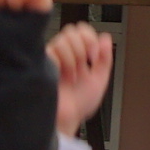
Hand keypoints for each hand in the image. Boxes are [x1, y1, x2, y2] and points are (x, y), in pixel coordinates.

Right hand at [46, 19, 115, 137]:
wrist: (69, 119)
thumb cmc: (79, 105)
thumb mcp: (100, 79)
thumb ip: (105, 58)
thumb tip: (105, 38)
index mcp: (78, 56)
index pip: (81, 31)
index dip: (90, 37)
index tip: (94, 56)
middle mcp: (65, 55)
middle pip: (73, 30)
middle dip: (84, 46)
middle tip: (86, 64)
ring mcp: (53, 58)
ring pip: (64, 39)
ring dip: (75, 58)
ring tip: (74, 75)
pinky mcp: (44, 63)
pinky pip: (54, 49)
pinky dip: (66, 63)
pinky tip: (66, 77)